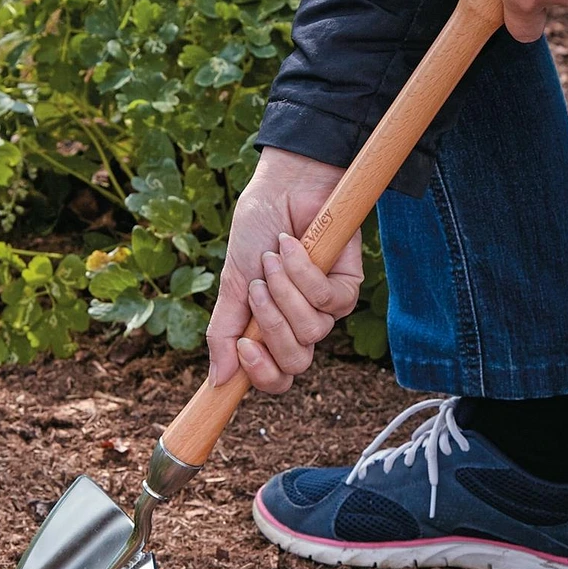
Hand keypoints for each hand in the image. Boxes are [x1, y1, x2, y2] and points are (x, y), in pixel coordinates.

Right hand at [206, 147, 362, 393]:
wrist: (282, 188)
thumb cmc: (256, 232)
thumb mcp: (232, 283)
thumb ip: (225, 331)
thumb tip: (218, 381)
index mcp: (271, 330)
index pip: (276, 377)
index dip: (262, 375)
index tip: (245, 347)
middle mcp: (301, 324)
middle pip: (296, 363)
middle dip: (272, 326)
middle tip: (258, 289)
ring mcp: (326, 307)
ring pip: (312, 331)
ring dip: (286, 292)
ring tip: (273, 259)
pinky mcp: (349, 284)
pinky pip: (329, 300)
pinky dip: (304, 273)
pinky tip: (293, 246)